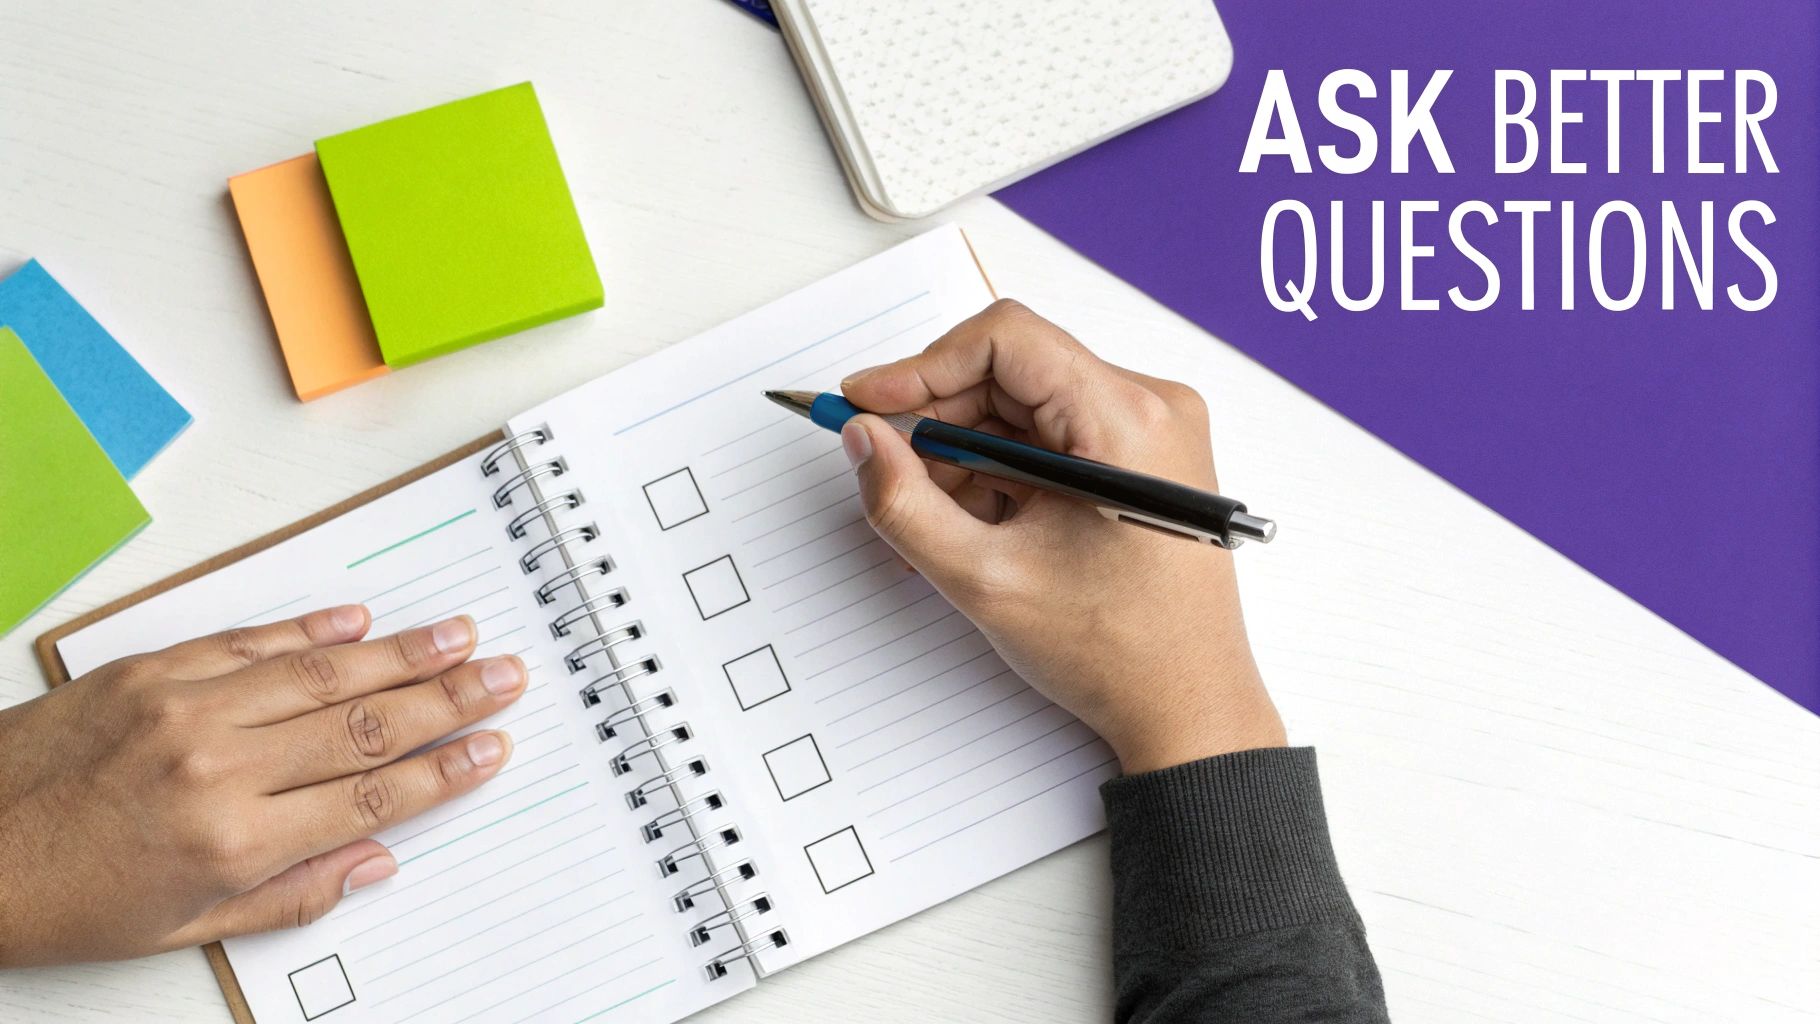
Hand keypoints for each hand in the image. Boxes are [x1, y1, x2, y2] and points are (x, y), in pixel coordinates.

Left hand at [0, 606, 522, 965]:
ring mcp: (185, 707)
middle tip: (504, 675)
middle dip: (449, 699)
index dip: (445, 770)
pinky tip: (359, 620)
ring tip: (458, 635)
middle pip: (366, 724)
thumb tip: (376, 858)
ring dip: (400, 652)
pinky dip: (310, 628)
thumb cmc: (64, 898)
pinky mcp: (149, 670)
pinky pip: (249, 641)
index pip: (372, 794)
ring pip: (321, 673)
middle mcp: (219, 766)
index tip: (493, 747)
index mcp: (232, 841)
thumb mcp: (181, 928)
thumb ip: (289, 894)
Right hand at [839, 299, 1284, 773]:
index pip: (1005, 340)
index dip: (922, 365)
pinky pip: (1051, 437)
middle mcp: (1152, 408)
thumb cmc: (1118, 653)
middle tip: (888, 471)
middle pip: (1011, 372)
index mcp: (1128, 421)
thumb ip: (905, 503)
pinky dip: (1001, 472)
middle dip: (939, 421)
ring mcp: (1150, 433)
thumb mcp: (986, 579)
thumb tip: (862, 439)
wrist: (1188, 707)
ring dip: (965, 453)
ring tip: (937, 521)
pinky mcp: (1141, 459)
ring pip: (1024, 407)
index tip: (867, 402)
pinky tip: (977, 524)